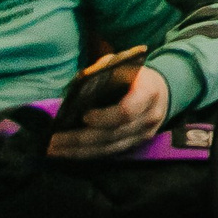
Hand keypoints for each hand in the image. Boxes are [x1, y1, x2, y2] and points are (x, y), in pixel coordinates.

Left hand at [47, 66, 169, 158]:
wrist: (164, 89)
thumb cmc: (137, 75)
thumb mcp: (122, 64)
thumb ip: (102, 70)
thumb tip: (77, 85)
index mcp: (148, 93)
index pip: (126, 111)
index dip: (104, 117)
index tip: (83, 116)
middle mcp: (149, 117)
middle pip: (112, 134)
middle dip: (80, 140)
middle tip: (53, 141)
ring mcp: (144, 133)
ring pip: (109, 148)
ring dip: (80, 152)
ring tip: (55, 150)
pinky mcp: (137, 143)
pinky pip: (111, 152)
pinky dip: (89, 154)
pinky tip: (71, 152)